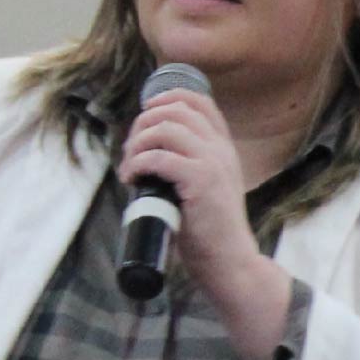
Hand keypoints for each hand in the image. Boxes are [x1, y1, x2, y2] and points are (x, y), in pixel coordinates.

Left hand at [124, 84, 294, 355]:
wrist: (230, 262)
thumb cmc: (211, 232)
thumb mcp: (208, 188)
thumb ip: (191, 166)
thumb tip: (150, 154)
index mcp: (224, 148)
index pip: (199, 102)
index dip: (168, 97)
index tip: (147, 111)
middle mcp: (221, 150)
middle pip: (176, 110)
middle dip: (144, 122)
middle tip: (130, 149)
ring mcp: (213, 163)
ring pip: (165, 129)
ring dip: (137, 143)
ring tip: (129, 166)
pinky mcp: (201, 181)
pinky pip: (159, 158)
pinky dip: (138, 164)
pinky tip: (132, 178)